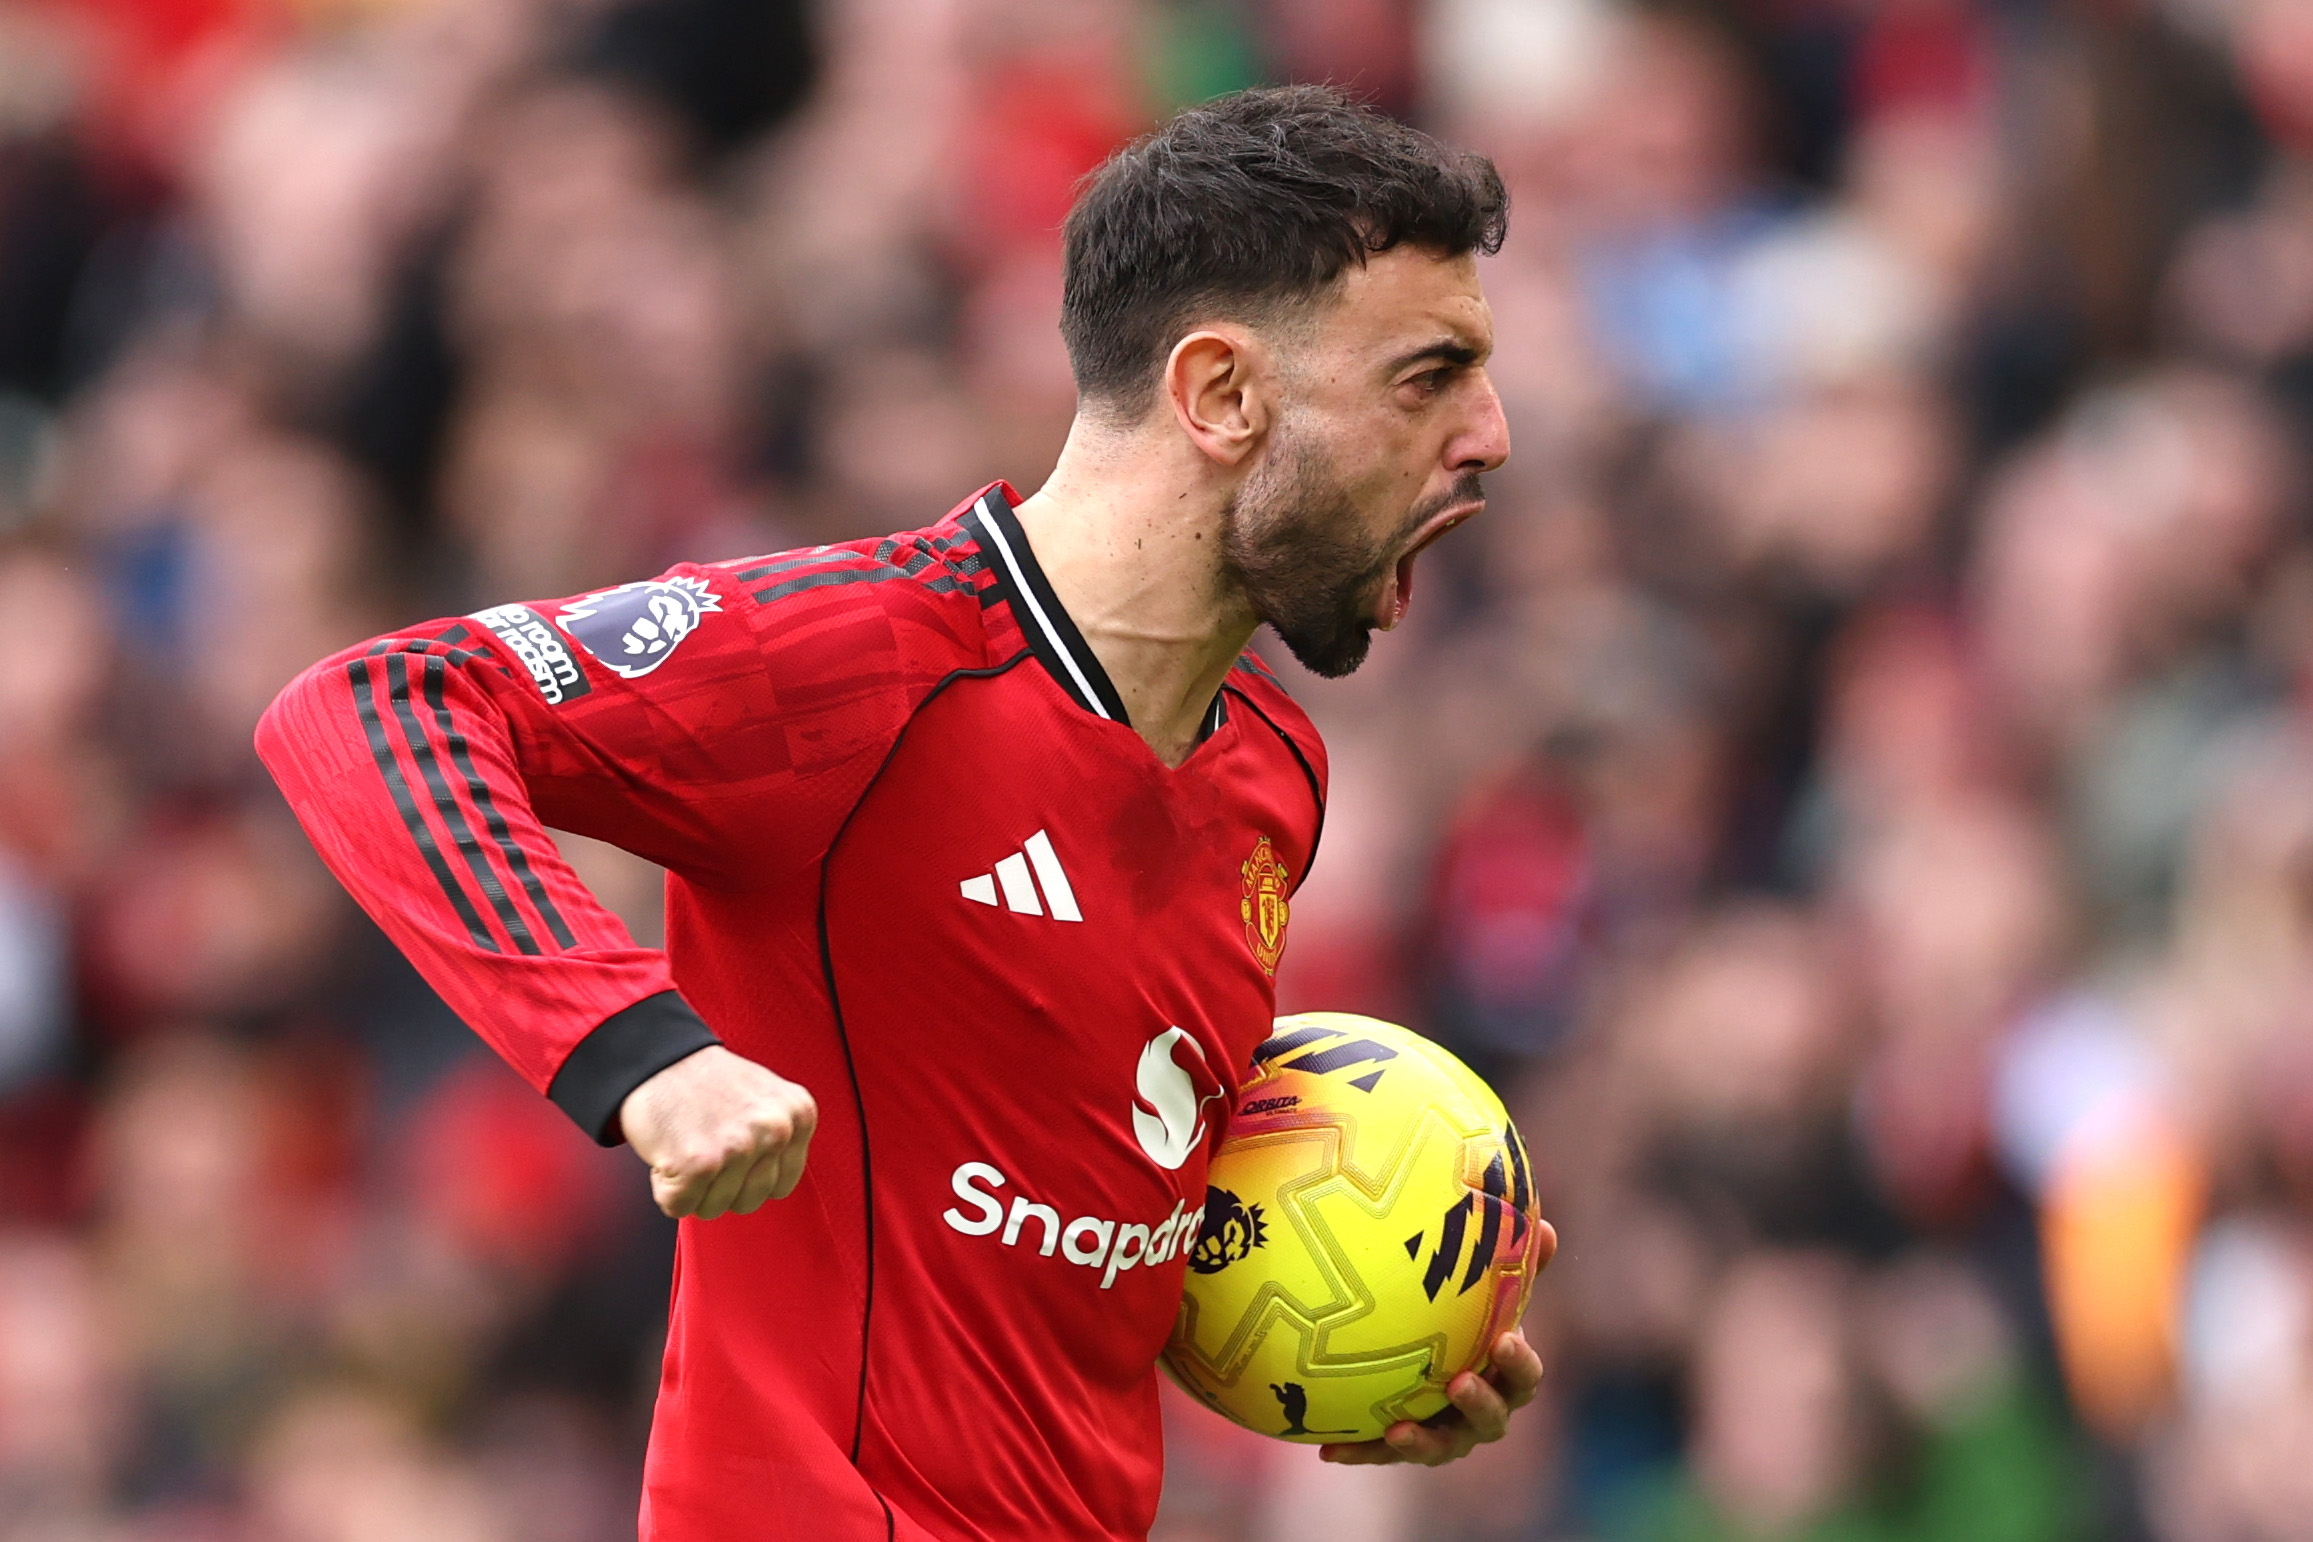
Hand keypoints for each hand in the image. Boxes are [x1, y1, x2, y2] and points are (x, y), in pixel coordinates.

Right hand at [618, 1045, 817, 1219]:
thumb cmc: (705, 1081)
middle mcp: (775, 1131)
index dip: (748, 1176)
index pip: (781, 1186)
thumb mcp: (767, 1098)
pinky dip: (665, 1188)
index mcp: (798, 1115)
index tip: (731, 1151)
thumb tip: (777, 1183)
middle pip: (749, 1201)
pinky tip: (669, 1152)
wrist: (656, 1057)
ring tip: (688, 1144)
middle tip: (705, 1145)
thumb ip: (781, 1138)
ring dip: (692, 1187)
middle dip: (721, 1185)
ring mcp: (738, 1148)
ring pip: (715, 1208)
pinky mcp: (698, 1165)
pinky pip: (679, 1207)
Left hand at [1319, 1220, 1557, 1466]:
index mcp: (1504, 1377)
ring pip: (1441, 1447)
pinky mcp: (1404, 1447)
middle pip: (1491, 1420)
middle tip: (1458, 1383)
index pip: (1524, 1377)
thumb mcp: (1486, 1291)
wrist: (1422, 1356)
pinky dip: (1361, 1452)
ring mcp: (1444, 1434)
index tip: (1504, 1341)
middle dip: (1479, 1404)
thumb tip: (1549, 1228)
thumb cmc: (1464, 1317)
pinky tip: (1329, 1450)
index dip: (1519, 1364)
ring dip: (1423, 1442)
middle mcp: (1481, 1413)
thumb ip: (1513, 1263)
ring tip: (1398, 1429)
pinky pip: (1382, 1454)